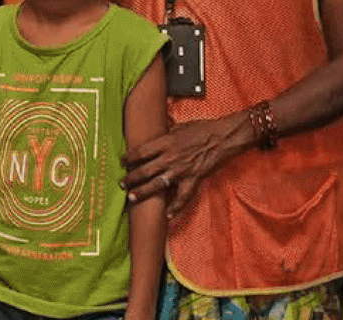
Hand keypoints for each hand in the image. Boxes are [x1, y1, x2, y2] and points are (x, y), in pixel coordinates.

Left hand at [125, 112, 254, 213]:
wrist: (221, 138)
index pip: (141, 151)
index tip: (122, 161)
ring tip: (132, 198)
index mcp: (165, 142)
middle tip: (121, 184)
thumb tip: (154, 136)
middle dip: (131, 178)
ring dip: (144, 192)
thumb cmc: (200, 129)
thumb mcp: (177, 127)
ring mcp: (181, 170)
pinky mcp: (193, 180)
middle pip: (145, 170)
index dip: (129, 157)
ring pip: (158, 184)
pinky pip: (182, 197)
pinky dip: (175, 208)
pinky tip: (167, 216)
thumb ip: (165, 134)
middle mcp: (169, 157)